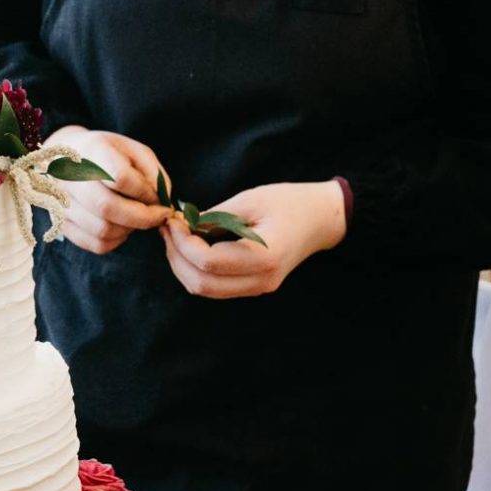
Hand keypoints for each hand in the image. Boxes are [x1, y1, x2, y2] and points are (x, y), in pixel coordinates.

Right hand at [44, 126, 170, 254]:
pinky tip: (121, 227)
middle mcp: (69, 177)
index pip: (119, 177)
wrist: (62, 158)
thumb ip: (153, 172)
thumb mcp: (132, 150)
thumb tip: (162, 201)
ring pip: (102, 230)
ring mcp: (61, 203)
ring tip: (136, 218)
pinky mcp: (62, 224)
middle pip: (107, 207)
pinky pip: (95, 244)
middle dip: (143, 217)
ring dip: (129, 229)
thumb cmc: (104, 154)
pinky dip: (116, 241)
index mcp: (90, 152)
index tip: (158, 197)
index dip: (145, 192)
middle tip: (158, 216)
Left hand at [162, 180, 346, 298]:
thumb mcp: (250, 200)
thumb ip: (215, 216)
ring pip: (205, 290)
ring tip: (175, 237)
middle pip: (201, 284)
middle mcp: (262, 280)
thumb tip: (181, 224)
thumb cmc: (290, 202)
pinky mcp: (255, 285)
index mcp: (264, 258)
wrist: (322, 219)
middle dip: (176, 257)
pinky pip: (216, 286)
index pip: (207, 262)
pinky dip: (197, 270)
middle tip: (168, 229)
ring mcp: (259, 287)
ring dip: (183, 266)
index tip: (172, 221)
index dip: (182, 243)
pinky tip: (191, 246)